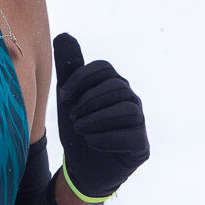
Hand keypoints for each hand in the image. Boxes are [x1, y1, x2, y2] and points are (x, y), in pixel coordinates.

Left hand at [53, 32, 148, 200]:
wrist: (81, 169)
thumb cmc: (78, 128)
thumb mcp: (69, 98)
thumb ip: (68, 67)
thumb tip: (64, 35)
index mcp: (114, 85)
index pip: (104, 68)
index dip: (82, 78)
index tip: (64, 95)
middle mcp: (131, 100)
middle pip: (116, 87)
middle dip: (89, 99)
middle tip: (71, 115)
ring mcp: (139, 124)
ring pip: (127, 109)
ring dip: (97, 118)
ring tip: (79, 128)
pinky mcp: (141, 147)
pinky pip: (132, 135)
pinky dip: (107, 137)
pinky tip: (90, 141)